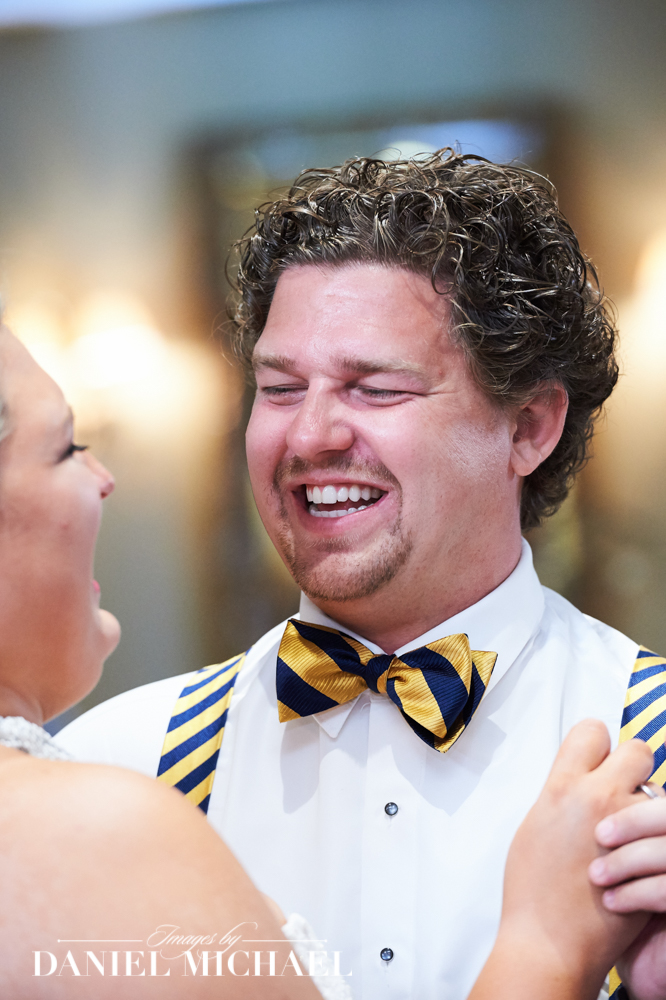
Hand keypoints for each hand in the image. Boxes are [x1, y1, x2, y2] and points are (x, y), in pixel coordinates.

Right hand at [469, 719, 653, 999]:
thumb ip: (561, 794)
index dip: (595, 742)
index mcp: (563, 787)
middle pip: (636, 750)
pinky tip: (636, 857)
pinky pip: (662, 830)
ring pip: (656, 791)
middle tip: (620, 789)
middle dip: (632, 766)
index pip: (592, 731)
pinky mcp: (650, 856)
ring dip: (645, 805)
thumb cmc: (533, 891)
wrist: (550, 941)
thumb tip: (578, 781)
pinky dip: (652, 839)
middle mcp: (598, 797)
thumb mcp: (535, 824)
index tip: (595, 756)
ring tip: (627, 833)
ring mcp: (628, 826)